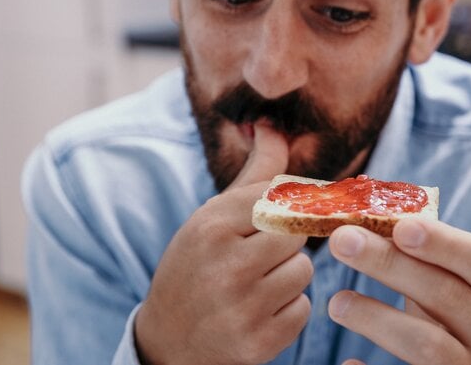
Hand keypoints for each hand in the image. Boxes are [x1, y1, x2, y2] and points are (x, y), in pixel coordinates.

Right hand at [135, 124, 312, 364]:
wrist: (167, 340)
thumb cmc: (198, 265)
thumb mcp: (214, 216)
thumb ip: (253, 173)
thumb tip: (271, 126)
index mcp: (210, 226)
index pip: (280, 197)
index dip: (286, 207)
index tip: (278, 219)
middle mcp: (224, 266)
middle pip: (297, 233)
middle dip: (285, 243)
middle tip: (259, 255)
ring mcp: (240, 309)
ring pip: (303, 272)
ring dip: (287, 278)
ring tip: (255, 285)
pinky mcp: (256, 344)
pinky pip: (302, 311)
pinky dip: (287, 311)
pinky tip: (257, 312)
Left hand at [328, 219, 470, 364]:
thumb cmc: (449, 311)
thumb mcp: (450, 279)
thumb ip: (421, 248)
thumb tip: (362, 211)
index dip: (444, 243)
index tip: (400, 226)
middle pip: (446, 296)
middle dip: (390, 265)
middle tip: (342, 241)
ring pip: (427, 346)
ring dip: (377, 319)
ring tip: (336, 302)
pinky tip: (348, 362)